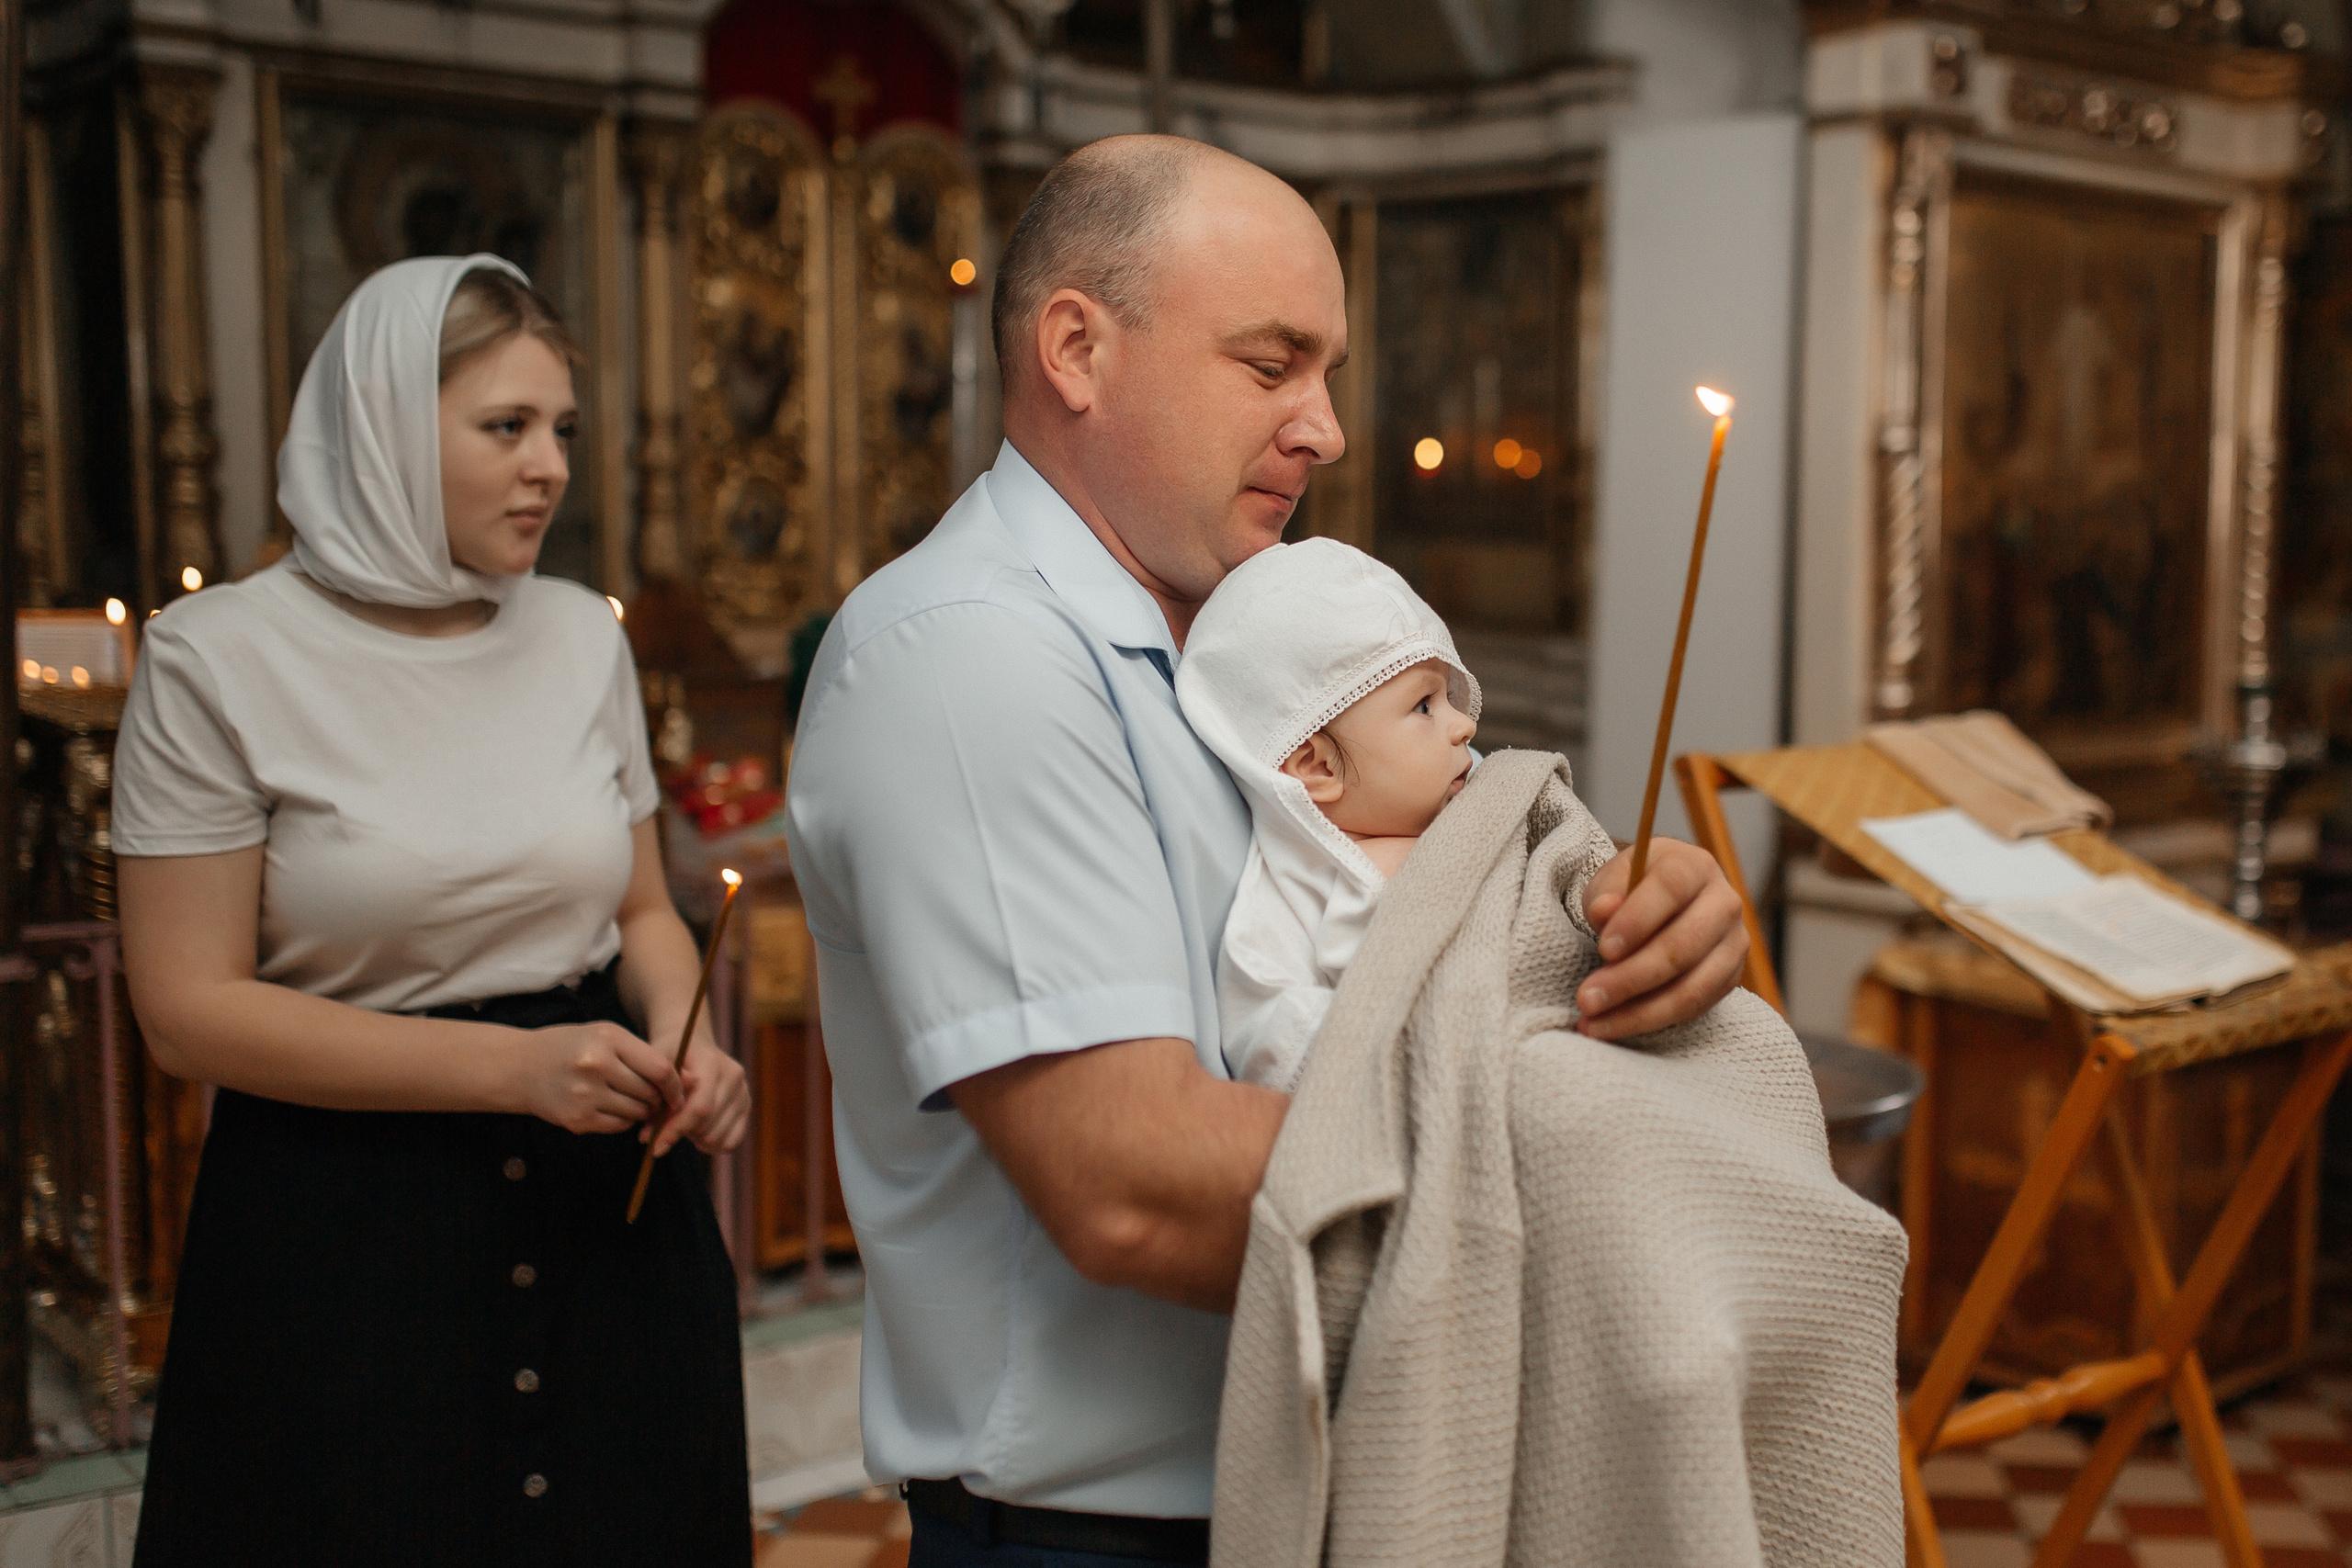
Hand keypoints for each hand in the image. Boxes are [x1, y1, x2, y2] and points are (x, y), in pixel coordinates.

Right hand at [516, 1021, 680, 1134]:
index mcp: (608, 1040)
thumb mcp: (603, 1034)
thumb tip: (676, 1080)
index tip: (678, 1091)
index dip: (675, 1084)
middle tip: (653, 1096)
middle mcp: (597, 1066)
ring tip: (631, 1099)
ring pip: (636, 1112)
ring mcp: (585, 1095)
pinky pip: (618, 1125)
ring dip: (641, 1110)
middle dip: (657, 1097)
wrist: (520, 1067)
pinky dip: (623, 1120)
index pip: (659, 1068)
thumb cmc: (569, 1046)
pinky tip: (613, 1107)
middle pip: (649, 1092)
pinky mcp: (577, 1119)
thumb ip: (638, 1052)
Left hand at [645, 1037, 750, 1156]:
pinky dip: (713, 1146)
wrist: (694, 1044)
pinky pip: (732, 1141)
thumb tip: (648, 1136)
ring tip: (682, 1128)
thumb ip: (654, 1098)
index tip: (655, 1145)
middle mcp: (734, 1076)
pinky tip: (697, 1136)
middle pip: (709, 1126)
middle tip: (664, 1131)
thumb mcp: (656, 1066)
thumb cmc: (669, 1055)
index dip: (677, 1130)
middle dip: (682, 1135)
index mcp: (712, 1063)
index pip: (700, 1108)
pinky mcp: (746, 1104)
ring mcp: (743, 1091)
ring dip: (696, 1140)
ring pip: (719, 1137)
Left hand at [1575, 837, 1746, 1040]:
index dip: (1637, 920)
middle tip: (1587, 998)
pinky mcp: (1730, 977)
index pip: (1670, 889)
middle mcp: (1724, 903)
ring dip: (1639, 1011)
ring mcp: (1733, 943)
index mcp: (1694, 866)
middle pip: (1682, 946)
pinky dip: (1652, 1021)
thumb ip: (1607, 892)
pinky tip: (1614, 1026)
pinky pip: (1694, 1008)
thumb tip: (1605, 909)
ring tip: (1594, 1022)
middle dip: (1630, 977)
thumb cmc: (1632, 889)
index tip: (1604, 949)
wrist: (1662, 904)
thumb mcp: (1613, 880)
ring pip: (1692, 987)